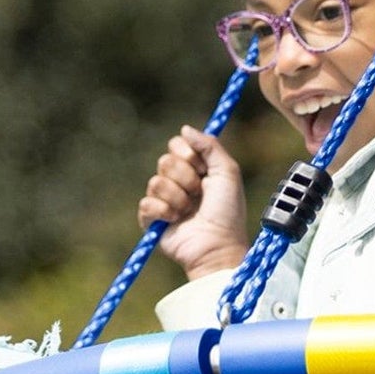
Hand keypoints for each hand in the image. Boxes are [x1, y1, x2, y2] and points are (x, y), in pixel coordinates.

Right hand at [137, 126, 251, 280]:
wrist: (218, 245)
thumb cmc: (228, 212)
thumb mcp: (228, 172)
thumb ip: (210, 146)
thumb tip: (185, 128)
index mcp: (196, 168)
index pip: (176, 144)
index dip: (189, 155)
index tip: (203, 170)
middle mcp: (178, 181)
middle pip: (164, 161)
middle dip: (185, 179)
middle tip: (199, 194)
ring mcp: (164, 199)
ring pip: (155, 181)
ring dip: (177, 198)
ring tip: (189, 211)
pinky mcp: (152, 218)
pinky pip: (146, 203)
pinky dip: (164, 211)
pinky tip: (176, 220)